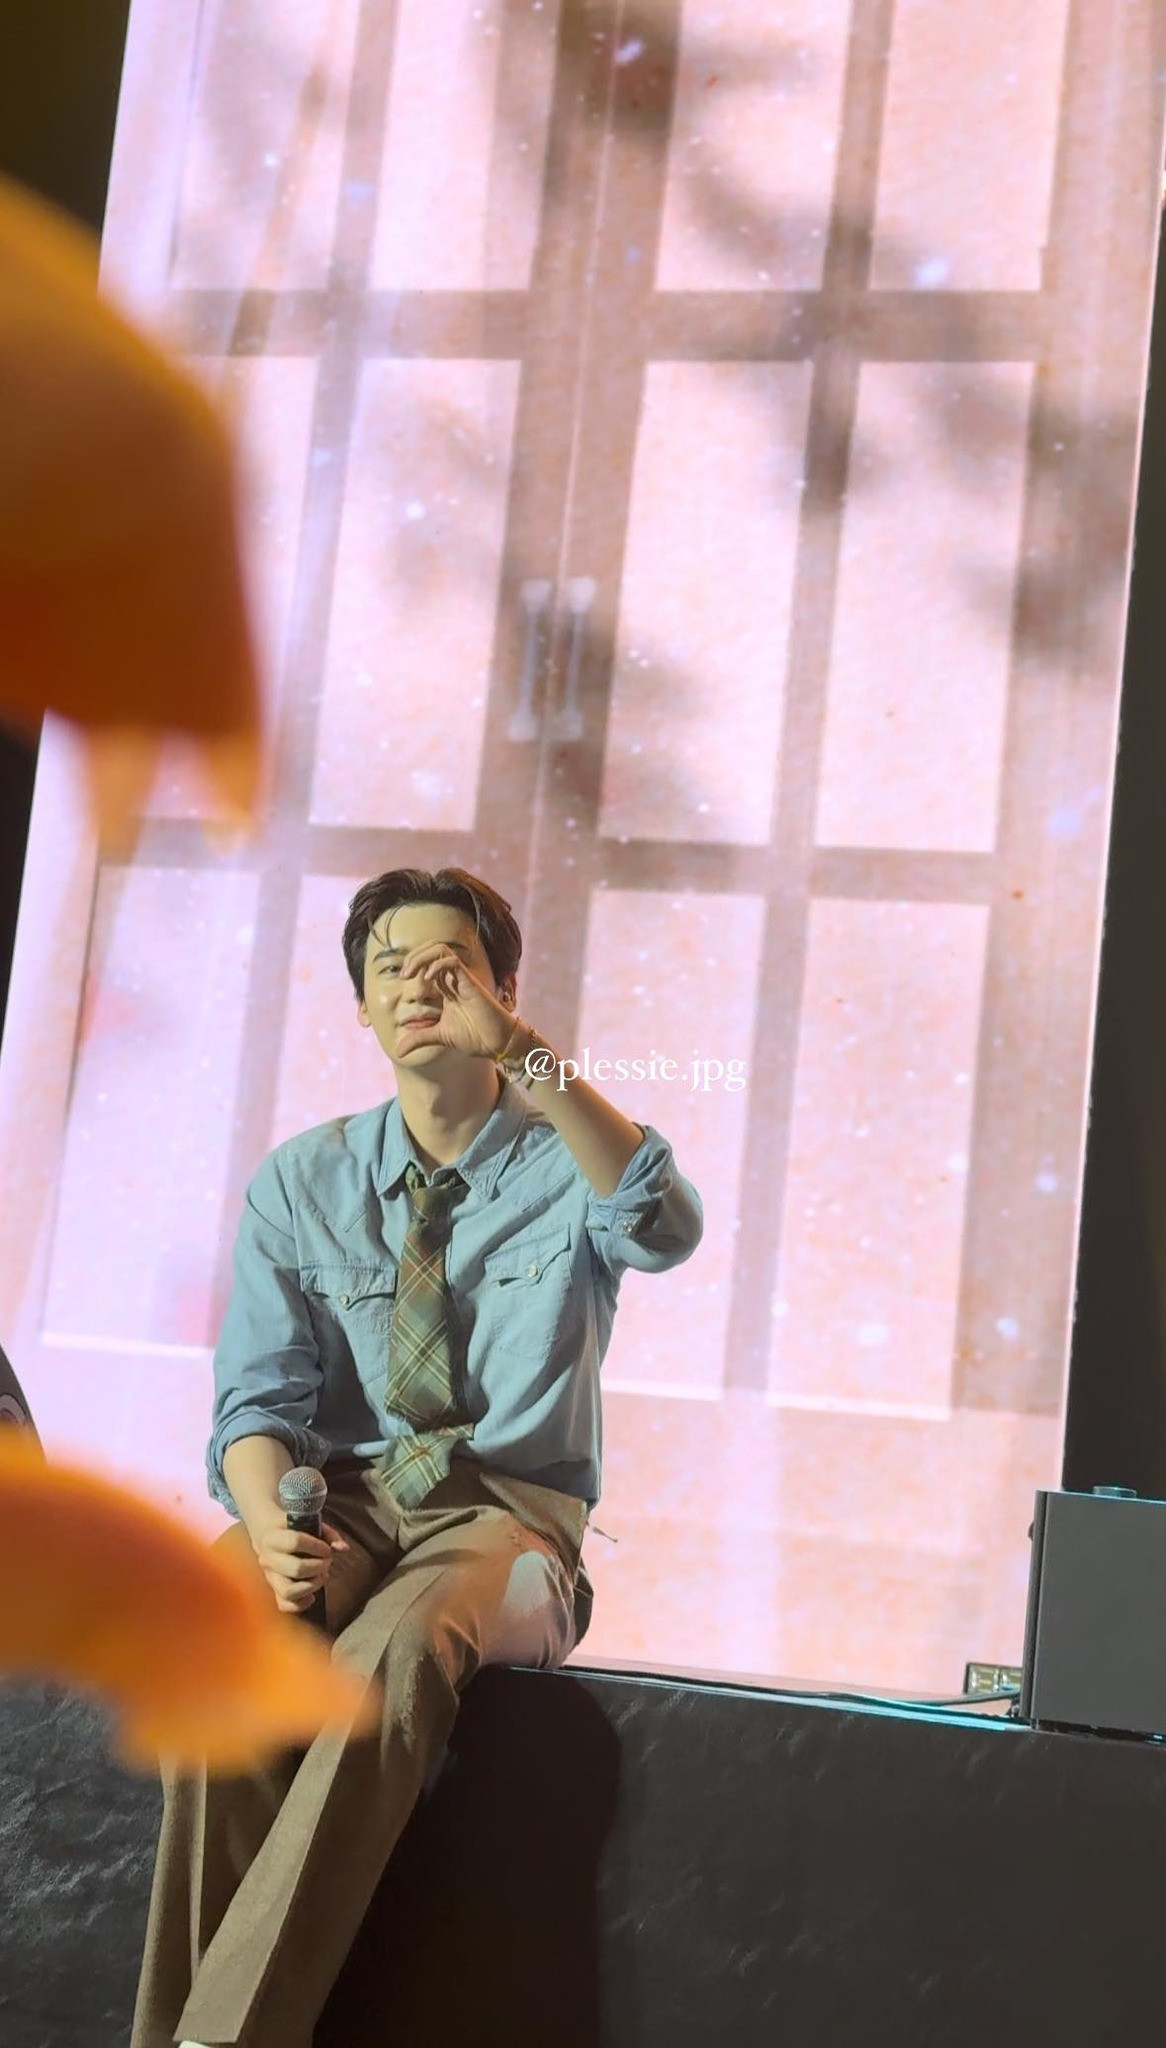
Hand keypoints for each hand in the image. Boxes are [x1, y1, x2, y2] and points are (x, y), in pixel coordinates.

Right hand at [249, 1518, 350, 1615]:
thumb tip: (343, 1548)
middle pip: (295, 1569)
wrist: (267, 1534)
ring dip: (312, 1586)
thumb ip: (328, 1534)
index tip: (327, 1549)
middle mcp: (267, 1558)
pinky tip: (312, 1596)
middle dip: (318, 1567)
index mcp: (273, 1537)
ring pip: (288, 1591)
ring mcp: (269, 1576)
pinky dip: (301, 1604)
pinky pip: (284, 1605)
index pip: (295, 1542)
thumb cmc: (293, 1528)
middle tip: (327, 1562)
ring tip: (322, 1576)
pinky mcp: (273, 1590)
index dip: (316, 1546)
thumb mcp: (308, 1523)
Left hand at [395, 942, 520, 1061]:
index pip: (427, 961)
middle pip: (432, 949)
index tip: (403, 979)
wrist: (498, 1043)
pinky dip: (437, 965)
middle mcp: (453, 978)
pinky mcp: (470, 983)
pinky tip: (429, 978)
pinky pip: (452, 961)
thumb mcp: (439, 1037)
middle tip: (404, 974)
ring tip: (411, 972)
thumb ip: (419, 1039)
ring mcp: (462, 978)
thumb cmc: (475, 1036)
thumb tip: (399, 1050)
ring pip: (441, 949)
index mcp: (446, 986)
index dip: (412, 964)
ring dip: (422, 956)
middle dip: (414, 956)